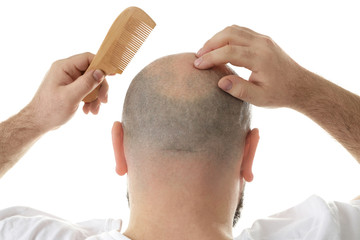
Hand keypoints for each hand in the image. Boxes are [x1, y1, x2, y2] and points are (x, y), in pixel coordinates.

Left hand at [27, 52, 108, 131]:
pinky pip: (87, 90)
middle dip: (100, 87)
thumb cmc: (50, 110)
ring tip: (94, 110)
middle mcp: (67, 71)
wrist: (38, 123)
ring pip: (91, 83)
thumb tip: (101, 72)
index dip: (102, 65)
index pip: (88, 58)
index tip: (113, 74)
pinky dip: (91, 100)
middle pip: (92, 72)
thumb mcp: (70, 96)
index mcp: (64, 67)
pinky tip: (89, 110)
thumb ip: (86, 83)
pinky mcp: (71, 88)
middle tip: (104, 100)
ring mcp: (69, 80)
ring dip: (96, 97)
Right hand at [194, 25, 309, 107]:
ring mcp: (263, 39)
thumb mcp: (260, 98)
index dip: (210, 57)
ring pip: (234, 29)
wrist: (301, 86)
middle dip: (210, 44)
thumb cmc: (280, 94)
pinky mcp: (263, 39)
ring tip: (205, 51)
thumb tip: (221, 82)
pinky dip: (226, 37)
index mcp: (260, 58)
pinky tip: (219, 48)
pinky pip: (240, 31)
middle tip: (198, 56)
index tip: (197, 65)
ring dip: (217, 38)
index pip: (228, 51)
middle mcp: (261, 44)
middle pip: (229, 34)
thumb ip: (240, 90)